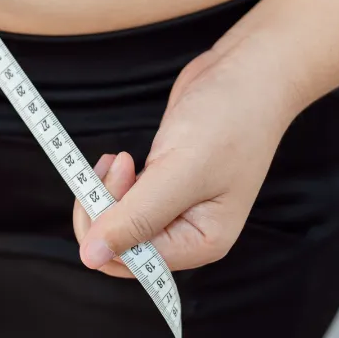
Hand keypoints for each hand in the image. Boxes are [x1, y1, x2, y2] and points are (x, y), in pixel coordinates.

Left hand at [73, 43, 302, 277]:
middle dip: (105, 209)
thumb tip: (91, 257)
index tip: (112, 182)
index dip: (108, 230)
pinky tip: (121, 159)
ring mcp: (175, 209)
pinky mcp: (164, 185)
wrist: (248, 74)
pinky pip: (124, 200)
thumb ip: (135, 218)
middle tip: (115, 164)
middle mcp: (188, 233)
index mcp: (201, 243)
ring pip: (118, 221)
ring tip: (120, 158)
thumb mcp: (180, 172)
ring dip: (107, 192)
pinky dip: (114, 182)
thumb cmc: (229, 121)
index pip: (133, 262)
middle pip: (120, 246)